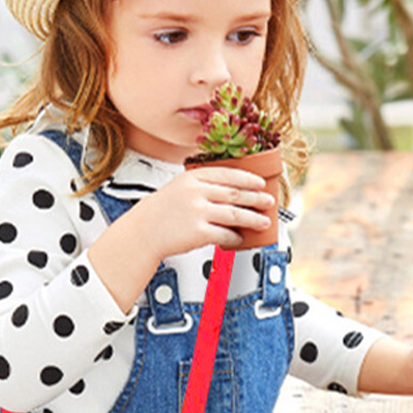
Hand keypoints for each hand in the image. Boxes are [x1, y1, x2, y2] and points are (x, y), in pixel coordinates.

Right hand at [87, 165, 273, 312]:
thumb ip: (203, 185)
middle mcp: (196, 192)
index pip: (228, 174)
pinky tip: (240, 238)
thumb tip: (234, 191)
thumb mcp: (180, 187)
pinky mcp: (199, 233)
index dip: (248, 178)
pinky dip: (235, 237)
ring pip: (235, 214)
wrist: (144, 231)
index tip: (261, 183)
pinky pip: (224, 235)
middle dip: (256, 198)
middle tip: (269, 201)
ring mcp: (198, 212)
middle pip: (236, 193)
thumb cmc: (162, 211)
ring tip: (263, 222)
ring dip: (253, 219)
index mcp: (193, 177)